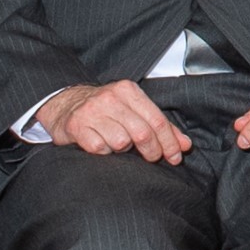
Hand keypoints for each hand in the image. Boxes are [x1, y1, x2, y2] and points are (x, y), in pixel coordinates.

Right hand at [43, 81, 191, 162]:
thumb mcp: (134, 110)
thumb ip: (161, 127)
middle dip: (151, 151)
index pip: (156, 120)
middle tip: (151, 158)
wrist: (64, 104)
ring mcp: (92, 112)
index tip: (175, 157)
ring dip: (123, 150)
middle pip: (142, 133)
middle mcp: (110, 98)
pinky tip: (102, 144)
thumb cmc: (106, 110)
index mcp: (128, 91)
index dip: (169, 142)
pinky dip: (105, 152)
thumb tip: (185, 145)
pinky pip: (100, 149)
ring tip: (118, 143)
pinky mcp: (77, 127)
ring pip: (121, 143)